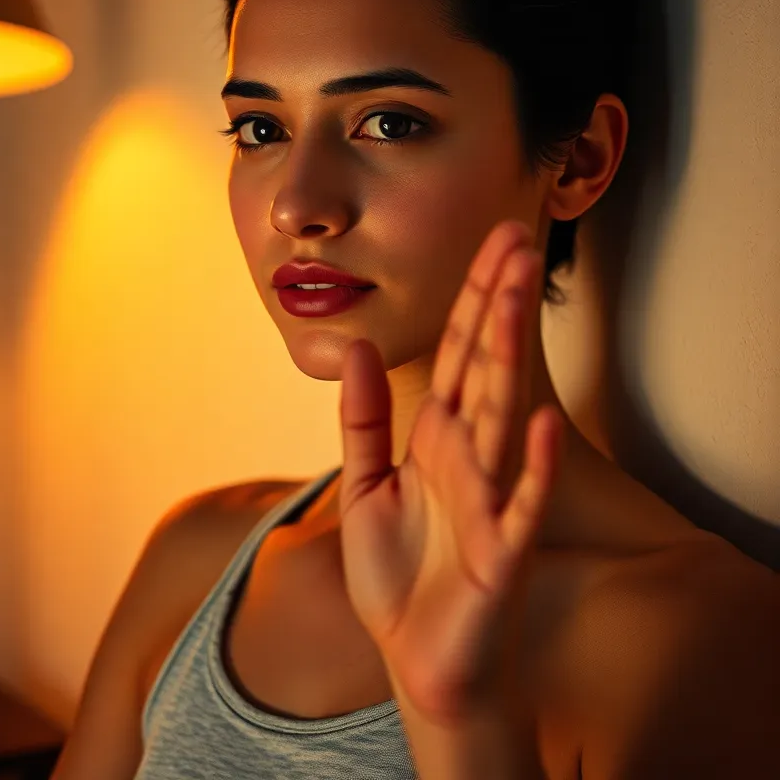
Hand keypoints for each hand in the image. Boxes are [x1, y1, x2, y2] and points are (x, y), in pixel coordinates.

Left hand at [337, 219, 565, 724]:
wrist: (417, 659)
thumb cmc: (398, 574)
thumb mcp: (362, 485)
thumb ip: (363, 419)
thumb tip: (356, 346)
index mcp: (438, 437)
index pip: (460, 354)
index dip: (474, 298)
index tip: (495, 241)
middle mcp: (469, 457)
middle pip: (486, 368)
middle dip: (498, 305)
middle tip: (518, 240)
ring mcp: (488, 502)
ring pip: (501, 418)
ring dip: (509, 359)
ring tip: (517, 300)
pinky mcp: (498, 556)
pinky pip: (518, 508)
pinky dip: (531, 469)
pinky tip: (542, 425)